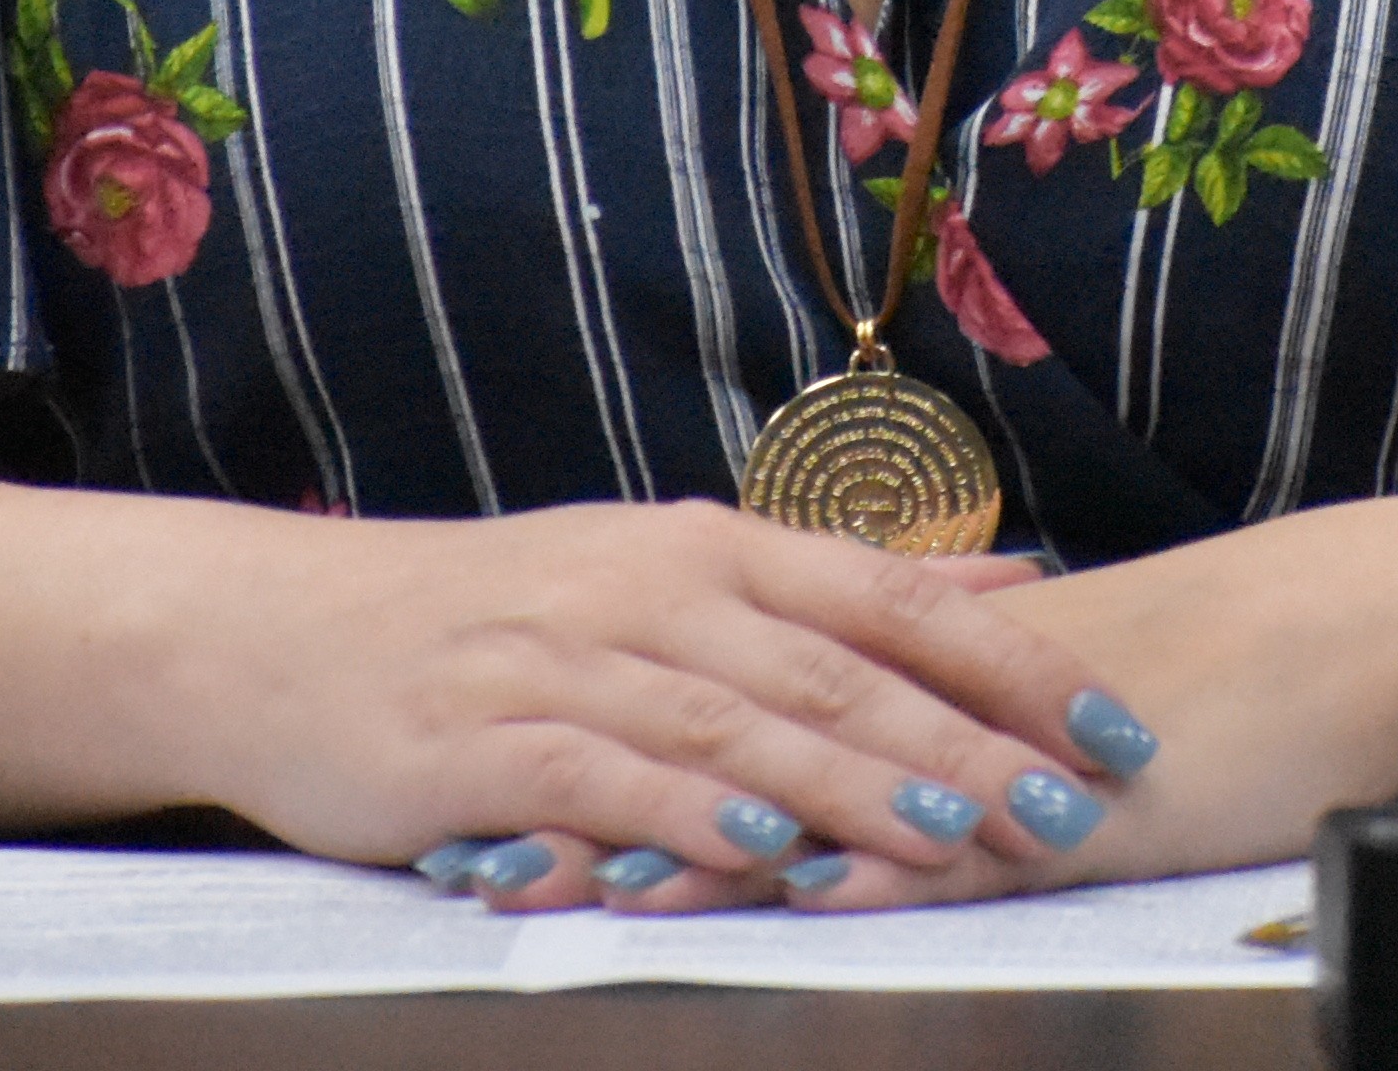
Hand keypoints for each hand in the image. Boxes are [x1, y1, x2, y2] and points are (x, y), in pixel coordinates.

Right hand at [195, 500, 1159, 914]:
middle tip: (1076, 800)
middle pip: (837, 667)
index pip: (889, 596)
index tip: (1116, 718)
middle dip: (968, 740)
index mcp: (707, 548)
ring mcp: (568, 661)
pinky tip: (765, 849)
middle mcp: (652, 590)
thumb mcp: (675, 577)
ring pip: (742, 723)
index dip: (1011, 660)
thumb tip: (1010, 584)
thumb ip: (842, 590)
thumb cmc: (496, 619)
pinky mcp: (488, 741)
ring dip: (860, 784)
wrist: (281, 634)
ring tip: (960, 835)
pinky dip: (694, 814)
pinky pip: (610, 778)